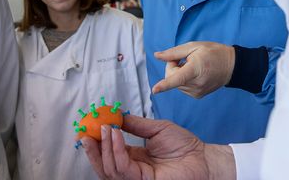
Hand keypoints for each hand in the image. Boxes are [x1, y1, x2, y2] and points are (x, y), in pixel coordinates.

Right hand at [82, 115, 234, 179]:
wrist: (202, 157)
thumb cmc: (184, 145)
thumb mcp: (155, 129)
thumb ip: (135, 124)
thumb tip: (115, 115)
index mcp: (133, 158)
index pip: (108, 152)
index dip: (96, 141)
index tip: (87, 125)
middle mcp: (132, 170)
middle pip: (103, 164)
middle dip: (92, 148)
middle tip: (86, 130)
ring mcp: (136, 178)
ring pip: (109, 169)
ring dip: (103, 147)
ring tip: (104, 128)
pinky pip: (123, 168)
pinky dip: (116, 151)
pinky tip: (116, 136)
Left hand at [151, 42, 234, 98]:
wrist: (231, 66)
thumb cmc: (213, 53)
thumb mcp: (194, 46)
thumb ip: (174, 52)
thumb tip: (157, 56)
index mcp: (196, 68)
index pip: (178, 77)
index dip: (165, 84)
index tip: (154, 90)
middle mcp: (196, 83)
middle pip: (171, 77)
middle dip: (173, 67)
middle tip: (185, 59)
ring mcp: (197, 91)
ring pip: (175, 83)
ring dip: (178, 73)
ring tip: (193, 66)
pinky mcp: (197, 95)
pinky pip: (181, 87)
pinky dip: (183, 80)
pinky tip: (195, 74)